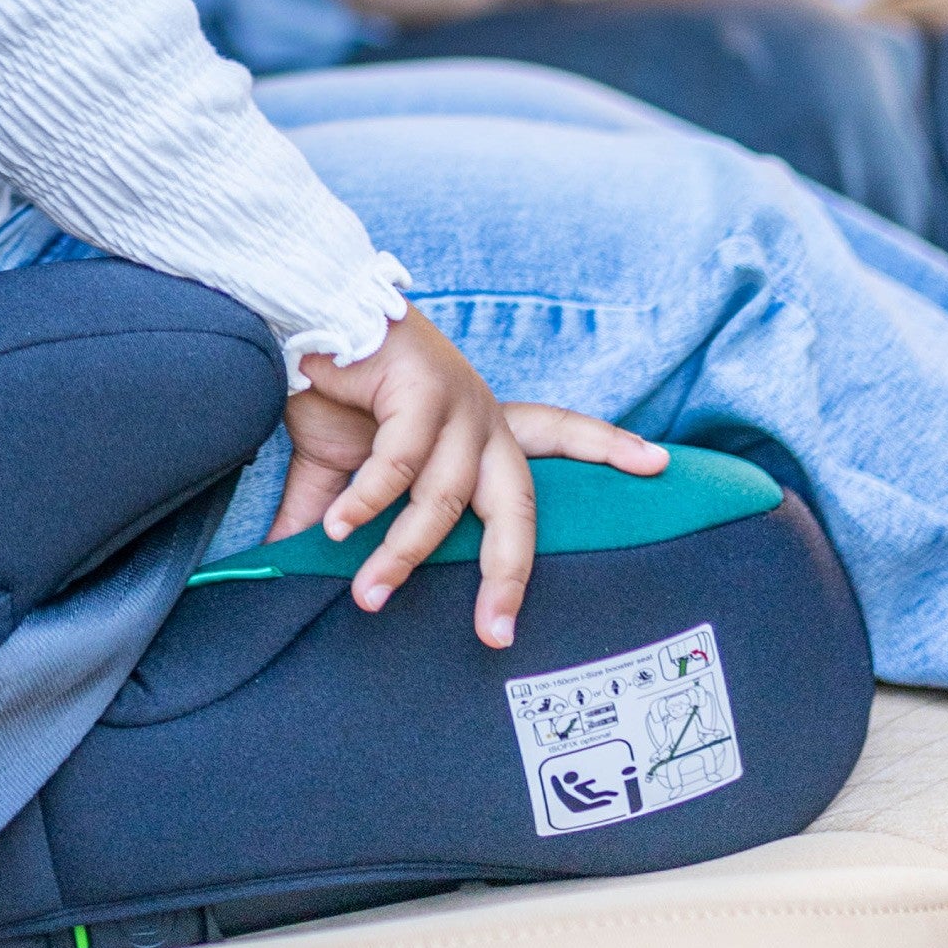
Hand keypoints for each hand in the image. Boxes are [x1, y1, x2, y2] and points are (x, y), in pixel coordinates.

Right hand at [265, 310, 664, 646]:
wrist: (295, 316)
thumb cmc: (327, 386)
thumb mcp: (343, 465)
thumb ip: (337, 516)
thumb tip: (290, 565)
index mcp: (475, 426)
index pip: (554, 433)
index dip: (604, 447)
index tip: (657, 463)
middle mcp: (480, 414)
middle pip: (518, 503)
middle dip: (510, 572)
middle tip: (495, 631)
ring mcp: (458, 400)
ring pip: (444, 499)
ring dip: (402, 554)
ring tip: (368, 594)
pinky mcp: (424, 388)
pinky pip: (400, 467)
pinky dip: (368, 504)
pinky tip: (338, 531)